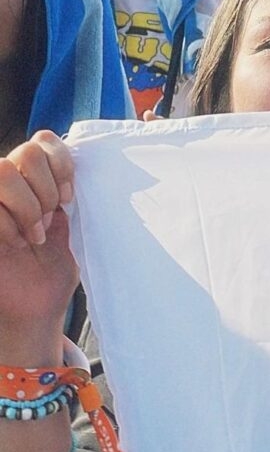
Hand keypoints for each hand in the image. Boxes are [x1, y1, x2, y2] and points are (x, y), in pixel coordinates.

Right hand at [0, 132, 77, 357]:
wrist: (34, 310)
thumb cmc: (52, 274)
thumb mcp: (69, 231)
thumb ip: (67, 200)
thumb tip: (81, 175)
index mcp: (36, 183)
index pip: (44, 141)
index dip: (61, 163)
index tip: (70, 197)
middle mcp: (11, 186)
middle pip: (26, 151)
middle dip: (46, 186)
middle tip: (51, 216)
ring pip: (2, 171)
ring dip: (26, 203)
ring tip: (35, 232)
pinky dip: (9, 224)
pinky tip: (17, 244)